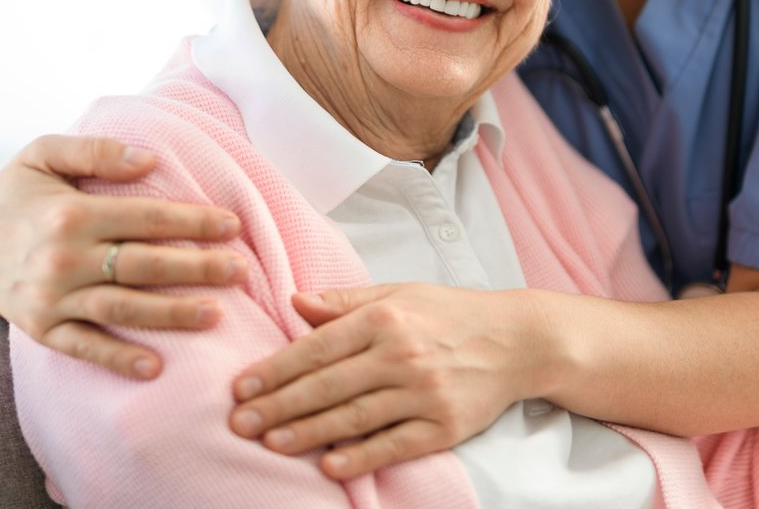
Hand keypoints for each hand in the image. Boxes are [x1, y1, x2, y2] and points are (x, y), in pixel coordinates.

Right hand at [0, 134, 247, 378]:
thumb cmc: (14, 191)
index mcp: (71, 213)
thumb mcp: (44, 153)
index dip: (192, 222)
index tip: (232, 225)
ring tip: (216, 315)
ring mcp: (52, 297)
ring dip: (171, 314)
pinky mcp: (41, 328)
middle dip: (197, 268)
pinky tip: (155, 368)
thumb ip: (96, 151)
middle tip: (241, 271)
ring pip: (122, 307)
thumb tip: (150, 159)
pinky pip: (84, 346)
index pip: (145, 218)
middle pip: (143, 265)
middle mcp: (63, 258)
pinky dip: (118, 358)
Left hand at [227, 283, 538, 478]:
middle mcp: (401, 354)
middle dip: (280, 406)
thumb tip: (294, 301)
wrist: (518, 339)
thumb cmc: (451, 313)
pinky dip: (361, 456)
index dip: (276, 369)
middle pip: (329, 385)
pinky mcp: (445, 426)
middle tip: (240, 423)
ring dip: (309, 433)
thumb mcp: (398, 293)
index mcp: (385, 318)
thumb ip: (344, 301)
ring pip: (355, 417)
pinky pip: (395, 444)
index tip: (242, 388)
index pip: (318, 346)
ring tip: (272, 443)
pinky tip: (330, 464)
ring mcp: (424, 392)